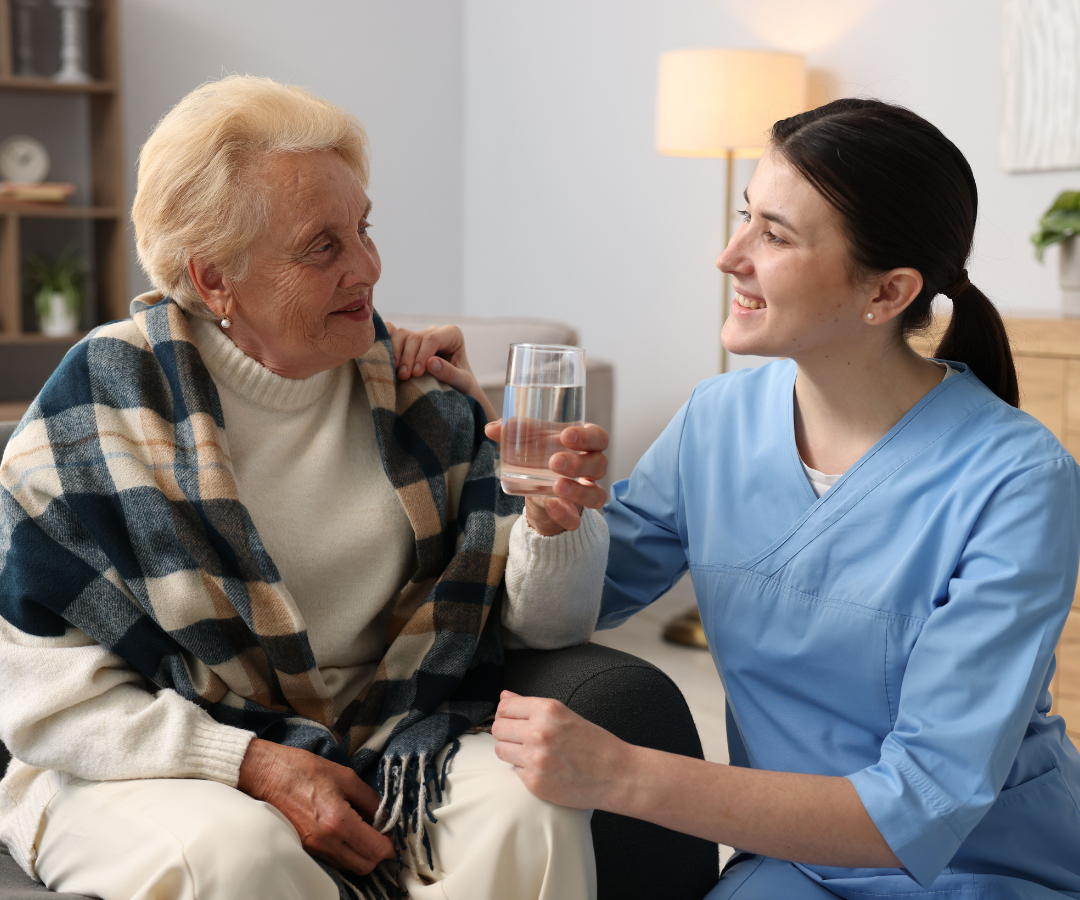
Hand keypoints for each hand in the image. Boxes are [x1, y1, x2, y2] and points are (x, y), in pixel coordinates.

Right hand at [237, 738, 394, 875]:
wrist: (265, 774)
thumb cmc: (302, 770)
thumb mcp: (345, 776)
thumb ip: (370, 798)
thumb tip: (385, 815)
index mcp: (337, 822)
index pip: (375, 849)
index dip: (391, 846)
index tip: (397, 836)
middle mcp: (325, 842)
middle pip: (364, 865)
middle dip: (378, 854)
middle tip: (383, 834)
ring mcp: (312, 849)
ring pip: (348, 866)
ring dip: (361, 854)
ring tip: (364, 831)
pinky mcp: (303, 848)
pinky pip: (332, 860)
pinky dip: (345, 852)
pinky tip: (346, 833)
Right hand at [384, 322, 496, 421]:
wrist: (457, 393)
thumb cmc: (464, 387)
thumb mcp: (463, 383)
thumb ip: (450, 373)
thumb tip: (431, 362)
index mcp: (452, 335)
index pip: (432, 338)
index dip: (422, 354)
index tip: (417, 374)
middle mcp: (435, 332)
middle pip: (414, 337)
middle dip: (407, 357)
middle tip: (404, 378)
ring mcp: (419, 337)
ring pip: (400, 335)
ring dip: (395, 353)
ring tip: (396, 373)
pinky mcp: (407, 344)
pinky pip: (392, 336)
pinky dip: (386, 344)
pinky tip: (384, 358)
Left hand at [483, 421, 607, 534]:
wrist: (536, 491)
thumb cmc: (538, 456)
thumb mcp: (527, 443)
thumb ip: (510, 434)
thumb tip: (491, 428)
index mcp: (584, 444)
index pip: (598, 438)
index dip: (588, 437)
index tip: (567, 436)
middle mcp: (590, 468)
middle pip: (598, 464)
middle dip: (578, 463)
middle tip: (555, 462)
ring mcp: (584, 493)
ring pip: (595, 494)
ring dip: (577, 491)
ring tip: (557, 486)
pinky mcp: (573, 515)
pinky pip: (576, 519)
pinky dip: (564, 514)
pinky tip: (550, 505)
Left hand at [492, 691, 632, 809]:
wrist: (616, 774)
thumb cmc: (593, 743)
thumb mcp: (564, 714)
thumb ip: (530, 706)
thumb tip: (504, 697)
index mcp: (547, 710)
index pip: (505, 708)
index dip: (507, 714)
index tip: (515, 720)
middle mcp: (538, 732)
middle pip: (498, 728)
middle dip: (507, 733)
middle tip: (523, 739)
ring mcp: (535, 759)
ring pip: (500, 750)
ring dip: (512, 751)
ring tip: (531, 753)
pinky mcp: (534, 782)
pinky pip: (514, 771)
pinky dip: (524, 769)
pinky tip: (543, 768)